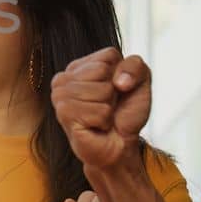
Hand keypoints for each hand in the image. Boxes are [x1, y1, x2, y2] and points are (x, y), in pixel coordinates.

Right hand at [50, 48, 151, 171]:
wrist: (119, 145)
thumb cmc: (125, 115)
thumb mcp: (140, 83)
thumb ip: (136, 66)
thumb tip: (119, 81)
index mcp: (80, 66)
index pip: (109, 56)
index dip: (122, 74)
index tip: (117, 90)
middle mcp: (64, 77)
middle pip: (102, 70)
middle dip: (113, 92)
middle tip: (107, 107)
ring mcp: (60, 95)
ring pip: (101, 91)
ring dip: (108, 109)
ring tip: (101, 118)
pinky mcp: (63, 114)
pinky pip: (99, 111)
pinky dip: (104, 121)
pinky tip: (96, 127)